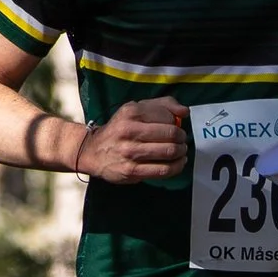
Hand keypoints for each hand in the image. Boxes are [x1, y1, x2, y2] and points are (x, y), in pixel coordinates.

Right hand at [75, 97, 189, 183]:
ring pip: (169, 152)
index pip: (167, 116)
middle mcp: (129, 130)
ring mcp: (130, 152)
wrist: (93, 152)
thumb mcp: (135, 109)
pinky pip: (163, 170)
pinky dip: (176, 166)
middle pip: (171, 134)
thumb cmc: (119, 129)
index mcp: (131, 112)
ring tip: (181, 151)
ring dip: (181, 152)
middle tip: (181, 140)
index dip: (176, 122)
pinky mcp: (132, 171)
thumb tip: (184, 111)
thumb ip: (161, 105)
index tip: (175, 126)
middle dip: (181, 137)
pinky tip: (178, 163)